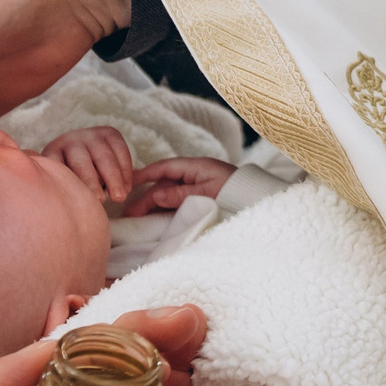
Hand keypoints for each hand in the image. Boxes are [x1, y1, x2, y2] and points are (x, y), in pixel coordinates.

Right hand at [122, 154, 236, 215]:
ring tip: (136, 218)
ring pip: (169, 194)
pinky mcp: (201, 200)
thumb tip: (156, 196)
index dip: (144, 174)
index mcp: (196, 167)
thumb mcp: (207, 194)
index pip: (164, 167)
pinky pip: (178, 203)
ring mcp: (197, 188)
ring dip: (153, 204)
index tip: (127, 183)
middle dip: (146, 196)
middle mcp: (195, 175)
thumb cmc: (235, 195)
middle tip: (129, 213)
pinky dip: (165, 210)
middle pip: (164, 183)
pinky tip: (154, 219)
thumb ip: (181, 195)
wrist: (259, 204)